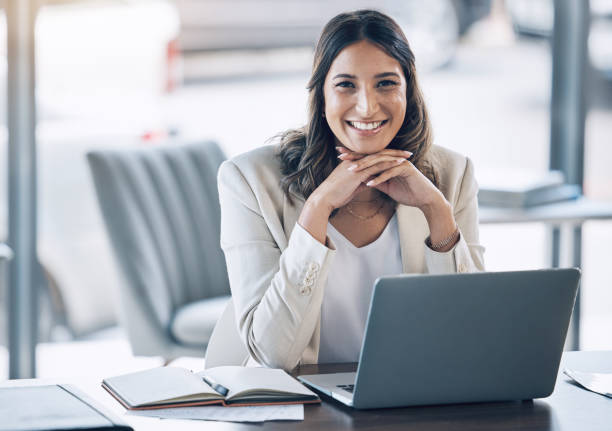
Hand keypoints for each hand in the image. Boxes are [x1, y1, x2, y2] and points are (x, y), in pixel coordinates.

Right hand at [298, 147, 408, 244]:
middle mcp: (356, 160)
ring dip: (395, 156)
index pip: (373, 155)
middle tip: (408, 153)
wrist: (324, 198)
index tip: (398, 156)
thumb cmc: (335, 195)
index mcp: (353, 162)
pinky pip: (377, 166)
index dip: (386, 155)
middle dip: (394, 152)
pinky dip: (389, 164)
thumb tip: (369, 183)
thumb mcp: (350, 187)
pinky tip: (400, 164)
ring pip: (380, 157)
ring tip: (408, 157)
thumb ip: (360, 182)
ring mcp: (357, 165)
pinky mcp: (359, 172)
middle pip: (378, 153)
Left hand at [341, 147, 457, 247]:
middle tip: (341, 157)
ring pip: (380, 162)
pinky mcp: (407, 169)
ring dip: (365, 167)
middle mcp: (393, 158)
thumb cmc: (407, 192)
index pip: (368, 156)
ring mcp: (400, 162)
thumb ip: (376, 180)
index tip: (339, 155)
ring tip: (352, 171)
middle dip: (356, 156)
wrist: (425, 199)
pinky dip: (380, 178)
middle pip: (372, 156)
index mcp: (388, 160)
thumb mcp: (387, 187)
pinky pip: (390, 173)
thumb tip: (363, 180)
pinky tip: (369, 183)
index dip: (354, 155)